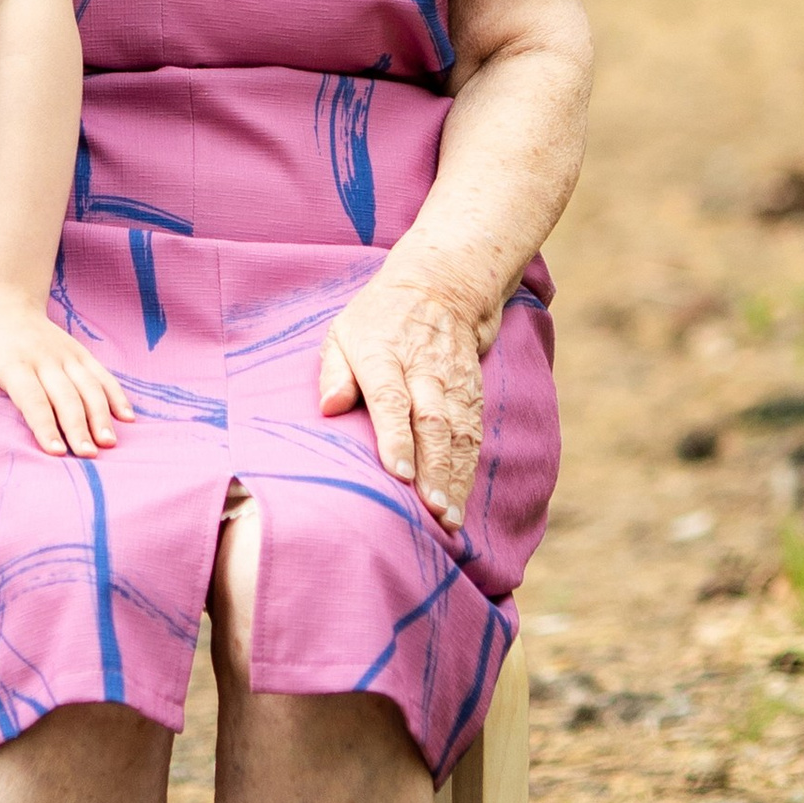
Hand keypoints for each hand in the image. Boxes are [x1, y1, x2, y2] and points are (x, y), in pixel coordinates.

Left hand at [0, 296, 133, 456]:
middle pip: (65, 395)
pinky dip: (116, 395)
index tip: (55, 451)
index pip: (31, 397)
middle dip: (78, 426)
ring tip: (108, 443)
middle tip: (88, 456)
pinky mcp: (79, 353)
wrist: (4, 302)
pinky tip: (127, 418)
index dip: (44, 424)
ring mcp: (65, 354)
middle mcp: (43, 356)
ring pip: (88, 385)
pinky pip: (102, 375)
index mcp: (12, 362)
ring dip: (101, 414)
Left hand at [318, 271, 490, 528]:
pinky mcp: (473, 391)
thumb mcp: (343, 331)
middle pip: (431, 421)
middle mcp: (423, 367)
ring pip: (459, 432)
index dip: (395, 437)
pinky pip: (474, 433)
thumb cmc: (379, 319)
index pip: (391, 398)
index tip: (398, 474)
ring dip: (455, 476)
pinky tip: (460, 499)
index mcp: (383, 353)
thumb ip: (334, 371)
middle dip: (433, 469)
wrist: (442, 286)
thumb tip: (329, 407)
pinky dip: (469, 469)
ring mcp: (452, 380)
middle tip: (430, 510)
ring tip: (448, 516)